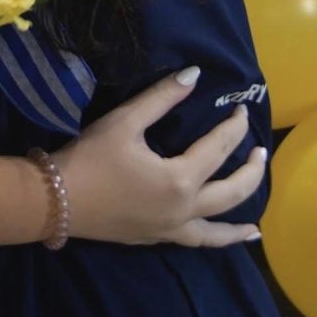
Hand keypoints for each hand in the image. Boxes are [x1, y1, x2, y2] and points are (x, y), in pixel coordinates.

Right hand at [55, 68, 266, 247]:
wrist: (58, 199)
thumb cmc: (91, 157)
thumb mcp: (125, 120)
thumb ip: (162, 97)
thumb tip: (194, 75)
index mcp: (180, 179)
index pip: (218, 149)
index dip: (233, 127)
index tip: (241, 109)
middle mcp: (184, 210)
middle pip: (231, 193)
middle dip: (250, 171)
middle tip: (259, 151)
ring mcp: (171, 229)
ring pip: (218, 231)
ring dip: (240, 223)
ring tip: (257, 224)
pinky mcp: (157, 238)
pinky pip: (197, 242)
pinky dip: (216, 240)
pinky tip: (220, 239)